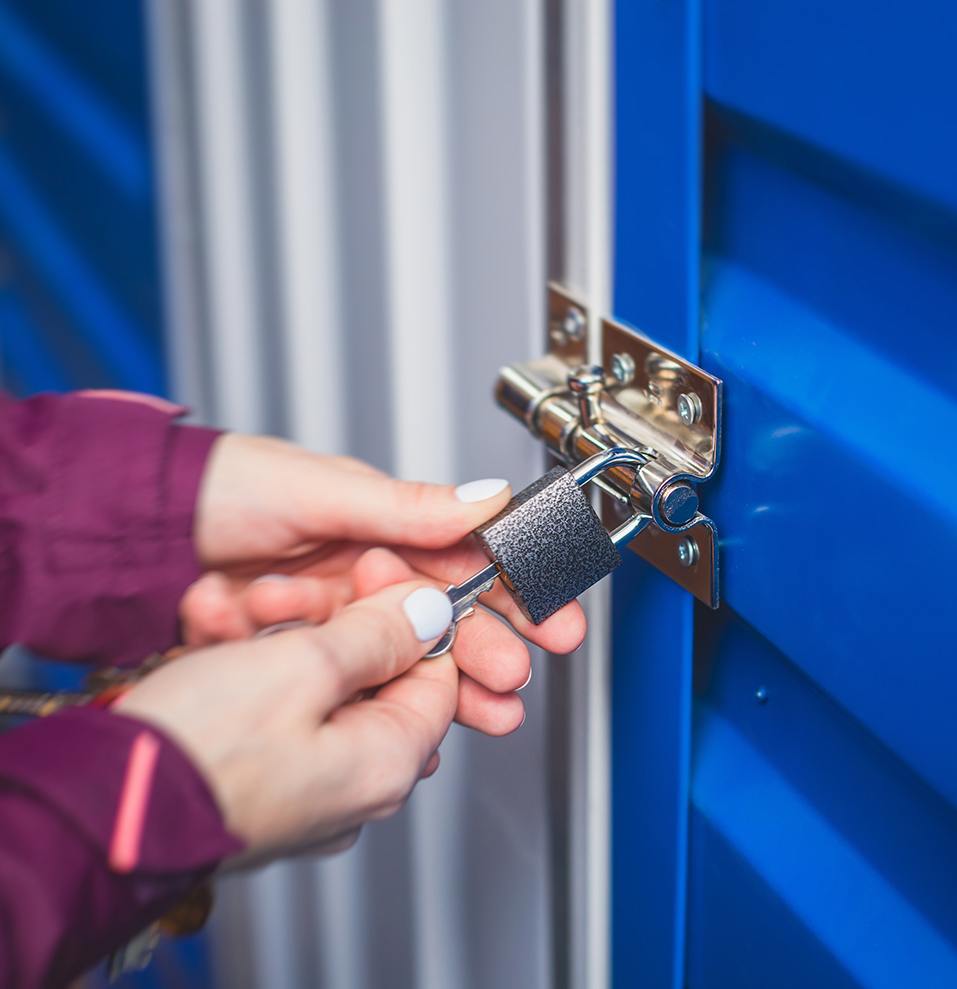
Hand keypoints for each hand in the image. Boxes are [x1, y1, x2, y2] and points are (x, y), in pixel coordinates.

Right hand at [116, 575, 457, 866]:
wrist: (91, 810)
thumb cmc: (193, 751)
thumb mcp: (302, 668)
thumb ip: (378, 635)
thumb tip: (429, 614)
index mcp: (386, 763)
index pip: (439, 674)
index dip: (410, 612)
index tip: (374, 570)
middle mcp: (354, 786)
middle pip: (371, 676)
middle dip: (325, 619)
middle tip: (279, 591)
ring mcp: (306, 788)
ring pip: (314, 686)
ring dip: (276, 637)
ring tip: (224, 611)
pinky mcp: (259, 783)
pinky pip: (273, 711)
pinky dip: (249, 671)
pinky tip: (210, 643)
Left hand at [185, 435, 587, 734]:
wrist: (145, 531)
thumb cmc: (228, 486)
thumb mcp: (323, 492)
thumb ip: (408, 506)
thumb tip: (488, 498)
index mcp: (386, 525)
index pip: (470, 561)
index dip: (518, 591)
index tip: (557, 620)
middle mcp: (370, 572)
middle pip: (448, 618)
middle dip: (489, 649)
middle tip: (517, 678)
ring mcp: (342, 615)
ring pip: (414, 656)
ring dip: (455, 687)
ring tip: (492, 715)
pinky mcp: (310, 650)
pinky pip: (363, 678)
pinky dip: (393, 700)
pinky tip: (424, 722)